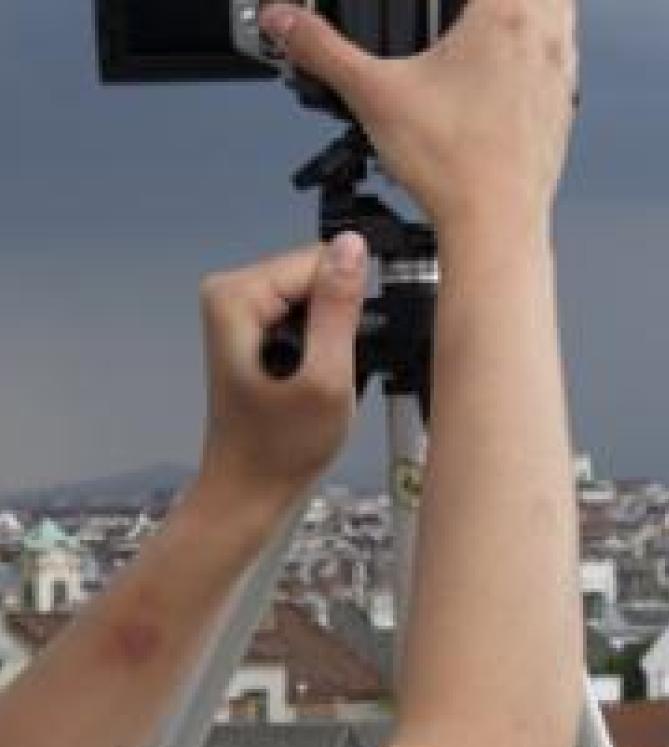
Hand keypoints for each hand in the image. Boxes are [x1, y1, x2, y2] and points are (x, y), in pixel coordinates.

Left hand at [195, 234, 367, 514]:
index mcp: (237, 296)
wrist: (249, 492)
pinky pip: (307, 318)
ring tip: (316, 382)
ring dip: (331, 340)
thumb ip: (340, 309)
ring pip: (318, 298)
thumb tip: (354, 246)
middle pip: (318, 275)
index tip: (340, 354)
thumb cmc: (280, 451)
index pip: (322, 260)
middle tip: (326, 376)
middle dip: (337, 323)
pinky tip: (310, 382)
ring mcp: (240, 313)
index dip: (347, 307)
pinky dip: (321, 349)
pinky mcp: (254, 331)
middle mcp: (230, 295)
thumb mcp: (326, 380)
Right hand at [260, 0, 576, 242]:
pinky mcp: (562, 109)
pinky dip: (538, 55)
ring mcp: (560, 73)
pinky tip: (502, 78)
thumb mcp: (373, 97)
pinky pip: (561, 62)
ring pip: (560, 11)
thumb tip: (283, 20)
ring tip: (482, 29)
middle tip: (460, 12)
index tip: (438, 1)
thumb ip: (322, 50)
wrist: (496, 226)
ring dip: (529, 9)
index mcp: (504, 13)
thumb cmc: (454, 168)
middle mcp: (543, 35)